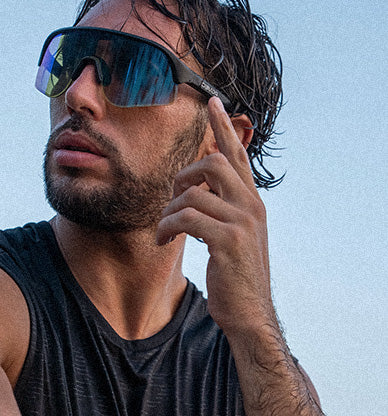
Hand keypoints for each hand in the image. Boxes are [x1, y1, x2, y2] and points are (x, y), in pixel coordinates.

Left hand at [157, 97, 274, 338]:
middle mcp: (252, 207)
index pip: (238, 156)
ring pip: (194, 193)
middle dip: (185, 174)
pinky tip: (164, 241)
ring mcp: (243, 223)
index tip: (211, 100)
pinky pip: (187, 218)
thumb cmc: (235, 278)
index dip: (223, 127)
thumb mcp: (233, 239)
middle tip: (173, 195)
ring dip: (170, 209)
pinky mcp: (228, 242)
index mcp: (252, 203)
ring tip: (166, 230)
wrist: (250, 314)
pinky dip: (167, 227)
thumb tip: (197, 193)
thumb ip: (221, 212)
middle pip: (215, 162)